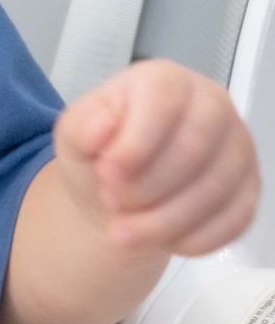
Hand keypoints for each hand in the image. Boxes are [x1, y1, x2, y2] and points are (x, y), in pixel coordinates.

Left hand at [53, 59, 261, 255]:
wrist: (118, 191)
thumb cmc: (99, 151)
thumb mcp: (73, 135)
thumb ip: (82, 127)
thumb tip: (101, 127)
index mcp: (164, 81)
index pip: (162, 101)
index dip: (137, 141)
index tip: (108, 174)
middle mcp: (212, 105)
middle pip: (194, 147)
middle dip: (147, 186)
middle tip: (111, 204)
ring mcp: (237, 146)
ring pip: (216, 188)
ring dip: (166, 220)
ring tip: (124, 232)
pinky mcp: (249, 187)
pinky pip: (236, 217)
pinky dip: (197, 236)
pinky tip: (166, 242)